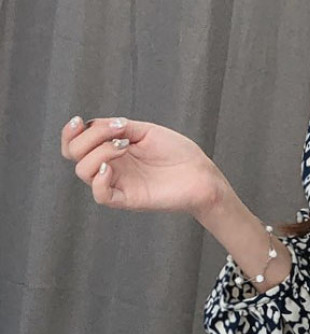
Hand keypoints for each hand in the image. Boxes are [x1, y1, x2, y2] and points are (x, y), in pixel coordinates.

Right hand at [60, 115, 226, 218]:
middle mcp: (111, 166)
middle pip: (74, 155)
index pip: (75, 144)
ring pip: (83, 171)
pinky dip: (99, 179)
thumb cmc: (179, 153)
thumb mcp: (144, 131)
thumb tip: (93, 126)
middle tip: (117, 134)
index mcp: (111, 149)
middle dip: (86, 138)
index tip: (80, 121)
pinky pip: (101, 196)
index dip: (69, 132)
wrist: (201, 175)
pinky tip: (111, 168)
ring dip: (97, 152)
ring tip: (123, 147)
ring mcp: (119, 183)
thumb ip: (116, 128)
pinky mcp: (129, 199)